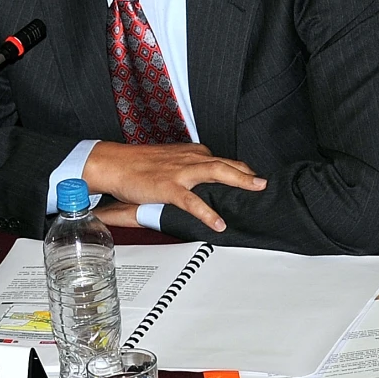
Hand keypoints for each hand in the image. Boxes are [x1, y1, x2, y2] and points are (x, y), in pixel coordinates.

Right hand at [81, 142, 265, 232]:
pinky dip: (208, 213)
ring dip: (239, 181)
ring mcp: (180, 172)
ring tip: (256, 191)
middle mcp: (189, 159)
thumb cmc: (138, 164)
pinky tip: (219, 223)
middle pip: (225, 163)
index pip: (221, 160)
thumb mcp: (169, 161)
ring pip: (216, 173)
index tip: (254, 179)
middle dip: (247, 173)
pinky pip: (192, 201)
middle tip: (265, 184)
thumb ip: (188, 168)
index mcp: (191, 153)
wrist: (113, 163)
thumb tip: (204, 181)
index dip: (240, 170)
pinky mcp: (168, 187)